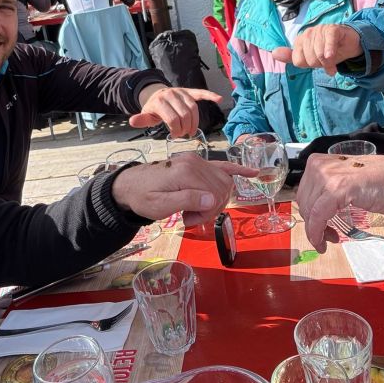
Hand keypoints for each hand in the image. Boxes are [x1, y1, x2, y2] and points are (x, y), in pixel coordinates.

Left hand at [111, 154, 255, 225]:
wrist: (130, 185)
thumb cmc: (143, 198)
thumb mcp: (159, 205)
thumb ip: (186, 200)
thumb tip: (213, 199)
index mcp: (186, 173)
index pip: (213, 196)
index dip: (206, 214)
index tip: (189, 221)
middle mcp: (194, 163)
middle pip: (221, 190)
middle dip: (211, 208)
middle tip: (191, 217)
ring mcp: (197, 161)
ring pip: (224, 183)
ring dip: (216, 199)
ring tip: (196, 208)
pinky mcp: (196, 162)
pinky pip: (223, 165)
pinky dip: (238, 169)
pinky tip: (253, 173)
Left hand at [131, 85, 221, 137]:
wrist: (155, 94)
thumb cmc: (153, 108)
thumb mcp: (146, 115)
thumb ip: (141, 120)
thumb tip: (132, 121)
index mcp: (160, 102)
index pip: (173, 119)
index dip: (175, 130)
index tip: (174, 136)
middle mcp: (171, 95)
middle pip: (184, 115)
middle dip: (185, 128)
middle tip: (183, 134)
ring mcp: (181, 92)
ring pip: (193, 109)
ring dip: (194, 122)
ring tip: (191, 130)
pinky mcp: (189, 91)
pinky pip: (200, 93)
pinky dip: (210, 96)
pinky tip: (219, 99)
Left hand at [272, 24, 361, 75]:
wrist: (348, 43)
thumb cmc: (327, 51)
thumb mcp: (309, 58)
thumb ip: (291, 57)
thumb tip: (273, 53)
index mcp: (300, 41)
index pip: (298, 61)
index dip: (310, 65)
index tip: (317, 61)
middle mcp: (308, 33)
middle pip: (309, 59)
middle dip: (320, 64)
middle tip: (327, 59)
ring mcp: (320, 30)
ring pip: (319, 53)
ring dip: (329, 62)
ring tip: (333, 59)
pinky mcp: (332, 29)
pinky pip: (328, 41)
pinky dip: (330, 51)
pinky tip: (332, 57)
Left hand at [298, 153, 383, 252]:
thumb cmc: (380, 183)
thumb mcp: (345, 181)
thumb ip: (328, 188)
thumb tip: (311, 209)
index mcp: (320, 162)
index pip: (303, 192)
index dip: (308, 213)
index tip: (319, 227)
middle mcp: (320, 165)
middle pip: (303, 203)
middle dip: (313, 223)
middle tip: (328, 236)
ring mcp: (329, 175)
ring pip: (309, 211)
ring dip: (316, 231)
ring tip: (332, 238)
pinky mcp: (339, 188)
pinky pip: (318, 216)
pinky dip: (317, 233)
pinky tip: (324, 243)